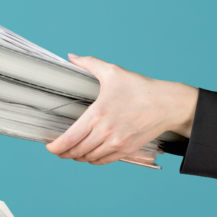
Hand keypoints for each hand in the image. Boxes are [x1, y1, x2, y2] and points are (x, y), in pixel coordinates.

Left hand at [46, 55, 196, 165]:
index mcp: (98, 115)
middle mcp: (106, 132)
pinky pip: (105, 161)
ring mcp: (118, 143)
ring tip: (70, 152)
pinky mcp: (128, 149)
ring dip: (77, 157)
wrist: (167, 104)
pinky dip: (93, 160)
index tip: (49, 146)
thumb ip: (89, 63)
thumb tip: (71, 56)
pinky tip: (88, 155)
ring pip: (90, 158)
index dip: (56, 146)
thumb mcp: (112, 71)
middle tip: (57, 149)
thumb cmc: (139, 87)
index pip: (71, 138)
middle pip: (77, 151)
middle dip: (63, 153)